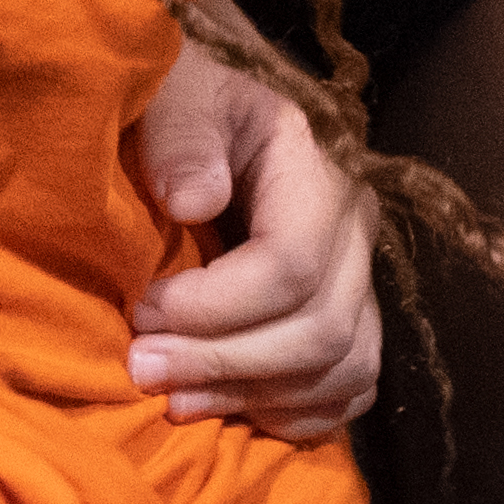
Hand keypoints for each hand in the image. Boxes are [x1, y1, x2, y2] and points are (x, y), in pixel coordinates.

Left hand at [119, 34, 379, 436]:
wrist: (216, 98)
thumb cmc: (187, 93)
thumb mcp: (176, 90)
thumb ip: (182, 135)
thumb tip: (195, 202)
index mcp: (316, 166)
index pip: (291, 264)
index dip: (215, 306)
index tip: (142, 308)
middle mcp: (355, 226)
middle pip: (320, 329)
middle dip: (226, 363)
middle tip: (141, 369)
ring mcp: (361, 273)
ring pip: (343, 367)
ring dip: (254, 397)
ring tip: (174, 399)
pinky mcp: (353, 312)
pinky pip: (352, 387)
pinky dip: (297, 413)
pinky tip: (232, 409)